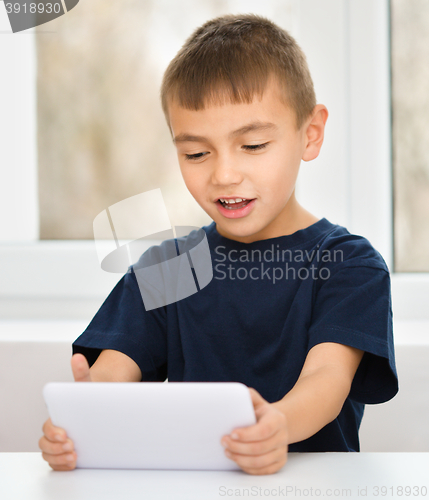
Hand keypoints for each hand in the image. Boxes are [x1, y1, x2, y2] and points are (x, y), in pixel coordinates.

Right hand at [39, 354, 90, 469]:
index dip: (53, 432)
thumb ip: (82, 372)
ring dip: (59, 459)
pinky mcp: (67, 453)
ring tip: (74, 457)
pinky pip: (58, 464)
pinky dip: (62, 465)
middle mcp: (56, 430)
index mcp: (57, 415)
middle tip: (72, 446)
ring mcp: (60, 443)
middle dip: (56, 448)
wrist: (101, 404)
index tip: (65, 434)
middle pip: (45, 444)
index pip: (48, 426)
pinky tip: (74, 463)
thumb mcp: (86, 384)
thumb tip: (78, 357)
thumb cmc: (90, 396)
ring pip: (50, 455)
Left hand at [220, 387, 288, 474]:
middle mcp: (283, 436)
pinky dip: (248, 468)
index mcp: (277, 419)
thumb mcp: (256, 400)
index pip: (263, 430)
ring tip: (227, 452)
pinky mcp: (279, 462)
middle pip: (260, 448)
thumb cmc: (261, 412)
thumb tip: (235, 394)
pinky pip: (263, 471)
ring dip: (241, 459)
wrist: (275, 422)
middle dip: (239, 447)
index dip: (247, 435)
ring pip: (261, 462)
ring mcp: (282, 451)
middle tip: (224, 442)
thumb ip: (248, 396)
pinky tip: (238, 460)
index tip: (232, 433)